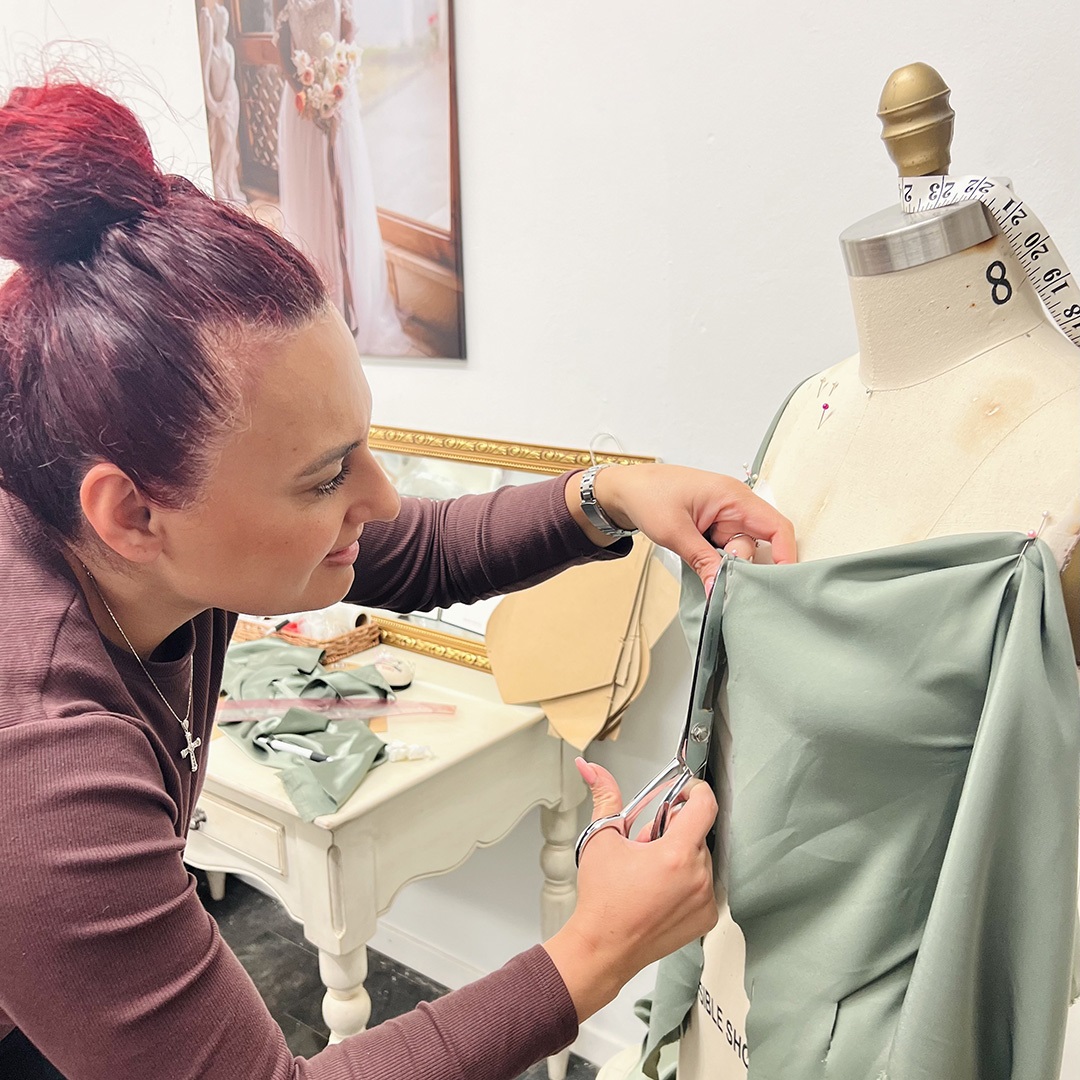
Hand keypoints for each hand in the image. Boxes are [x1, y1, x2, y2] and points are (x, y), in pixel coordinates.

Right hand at [543, 760, 717, 1021]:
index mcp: (676, 854)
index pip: (705, 805)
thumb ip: (605, 797)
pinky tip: (661, 890)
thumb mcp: (601, 839)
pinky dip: (687, 881)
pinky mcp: (706, 918)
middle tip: (646, 843)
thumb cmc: (602, 899)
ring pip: (701, 859)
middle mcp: (698, 877)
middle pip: (697, 832)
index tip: (679, 794)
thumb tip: (592, 769)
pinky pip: (704, 885)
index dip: (693, 791)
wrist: (603, 947)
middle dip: (673, 829)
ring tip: (650, 871)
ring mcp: (705, 900)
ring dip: (680, 856)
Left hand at [581, 464, 796, 589]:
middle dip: (741, 564)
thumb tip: (721, 590)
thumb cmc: (648, 495)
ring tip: (697, 560)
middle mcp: (735, 507)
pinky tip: (700, 565)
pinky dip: (716, 563)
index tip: (780, 582)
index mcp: (733, 497)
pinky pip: (726, 553)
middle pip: (758, 545)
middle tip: (715, 572)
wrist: (624, 490)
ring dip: (724, 565)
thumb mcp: (674, 531)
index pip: (777, 527)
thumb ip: (702, 561)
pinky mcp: (714, 530)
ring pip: (740, 553)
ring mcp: (725, 519)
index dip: (785, 554)